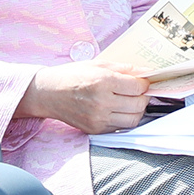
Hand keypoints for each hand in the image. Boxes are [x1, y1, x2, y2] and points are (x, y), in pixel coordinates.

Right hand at [18, 63, 149, 133]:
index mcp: (103, 82)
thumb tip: (146, 72)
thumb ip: (123, 68)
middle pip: (139, 104)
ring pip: (133, 119)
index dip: (145, 83)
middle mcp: (101, 102)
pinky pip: (120, 127)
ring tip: (131, 101)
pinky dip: (124, 119)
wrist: (47, 94)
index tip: (143, 81)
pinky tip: (119, 110)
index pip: (138, 86)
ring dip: (137, 110)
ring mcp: (98, 118)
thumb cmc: (71, 76)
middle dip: (144, 97)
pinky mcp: (95, 130)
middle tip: (140, 91)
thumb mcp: (97, 64)